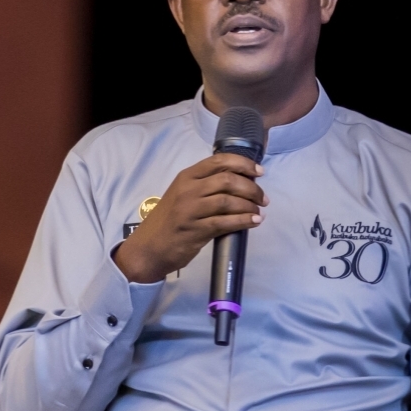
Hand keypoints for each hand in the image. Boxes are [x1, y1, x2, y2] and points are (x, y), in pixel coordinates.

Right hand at [114, 153, 267, 282]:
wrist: (148, 248)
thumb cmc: (169, 222)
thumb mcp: (182, 196)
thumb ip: (205, 187)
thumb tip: (241, 183)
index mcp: (186, 177)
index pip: (219, 161)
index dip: (243, 164)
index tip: (259, 172)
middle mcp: (188, 190)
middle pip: (227, 180)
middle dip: (251, 188)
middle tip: (263, 198)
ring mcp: (190, 210)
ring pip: (228, 200)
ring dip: (249, 205)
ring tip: (259, 211)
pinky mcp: (195, 230)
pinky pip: (225, 222)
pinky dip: (243, 221)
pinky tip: (254, 221)